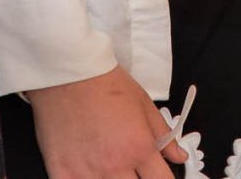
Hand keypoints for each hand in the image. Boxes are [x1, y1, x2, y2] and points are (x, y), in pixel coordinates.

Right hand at [26, 68, 186, 178]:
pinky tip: (87, 172)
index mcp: (139, 149)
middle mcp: (114, 166)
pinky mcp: (61, 173)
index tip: (160, 175)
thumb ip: (164, 135)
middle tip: (133, 171)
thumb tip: (179, 156)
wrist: (69, 73)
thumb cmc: (106, 84)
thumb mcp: (144, 105)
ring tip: (110, 169)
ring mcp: (86, 173)